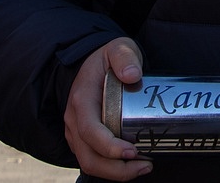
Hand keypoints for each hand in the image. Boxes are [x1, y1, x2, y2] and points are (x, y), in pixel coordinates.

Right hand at [63, 37, 151, 180]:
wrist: (93, 64)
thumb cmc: (108, 58)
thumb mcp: (118, 48)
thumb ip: (125, 57)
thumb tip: (132, 75)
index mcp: (81, 100)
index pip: (89, 130)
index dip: (109, 146)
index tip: (132, 150)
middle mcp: (74, 120)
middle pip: (89, 156)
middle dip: (116, 169)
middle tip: (145, 165)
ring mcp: (76, 132)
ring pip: (89, 163)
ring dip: (116, 172)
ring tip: (144, 167)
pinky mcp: (83, 139)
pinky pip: (93, 160)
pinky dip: (111, 168)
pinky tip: (133, 165)